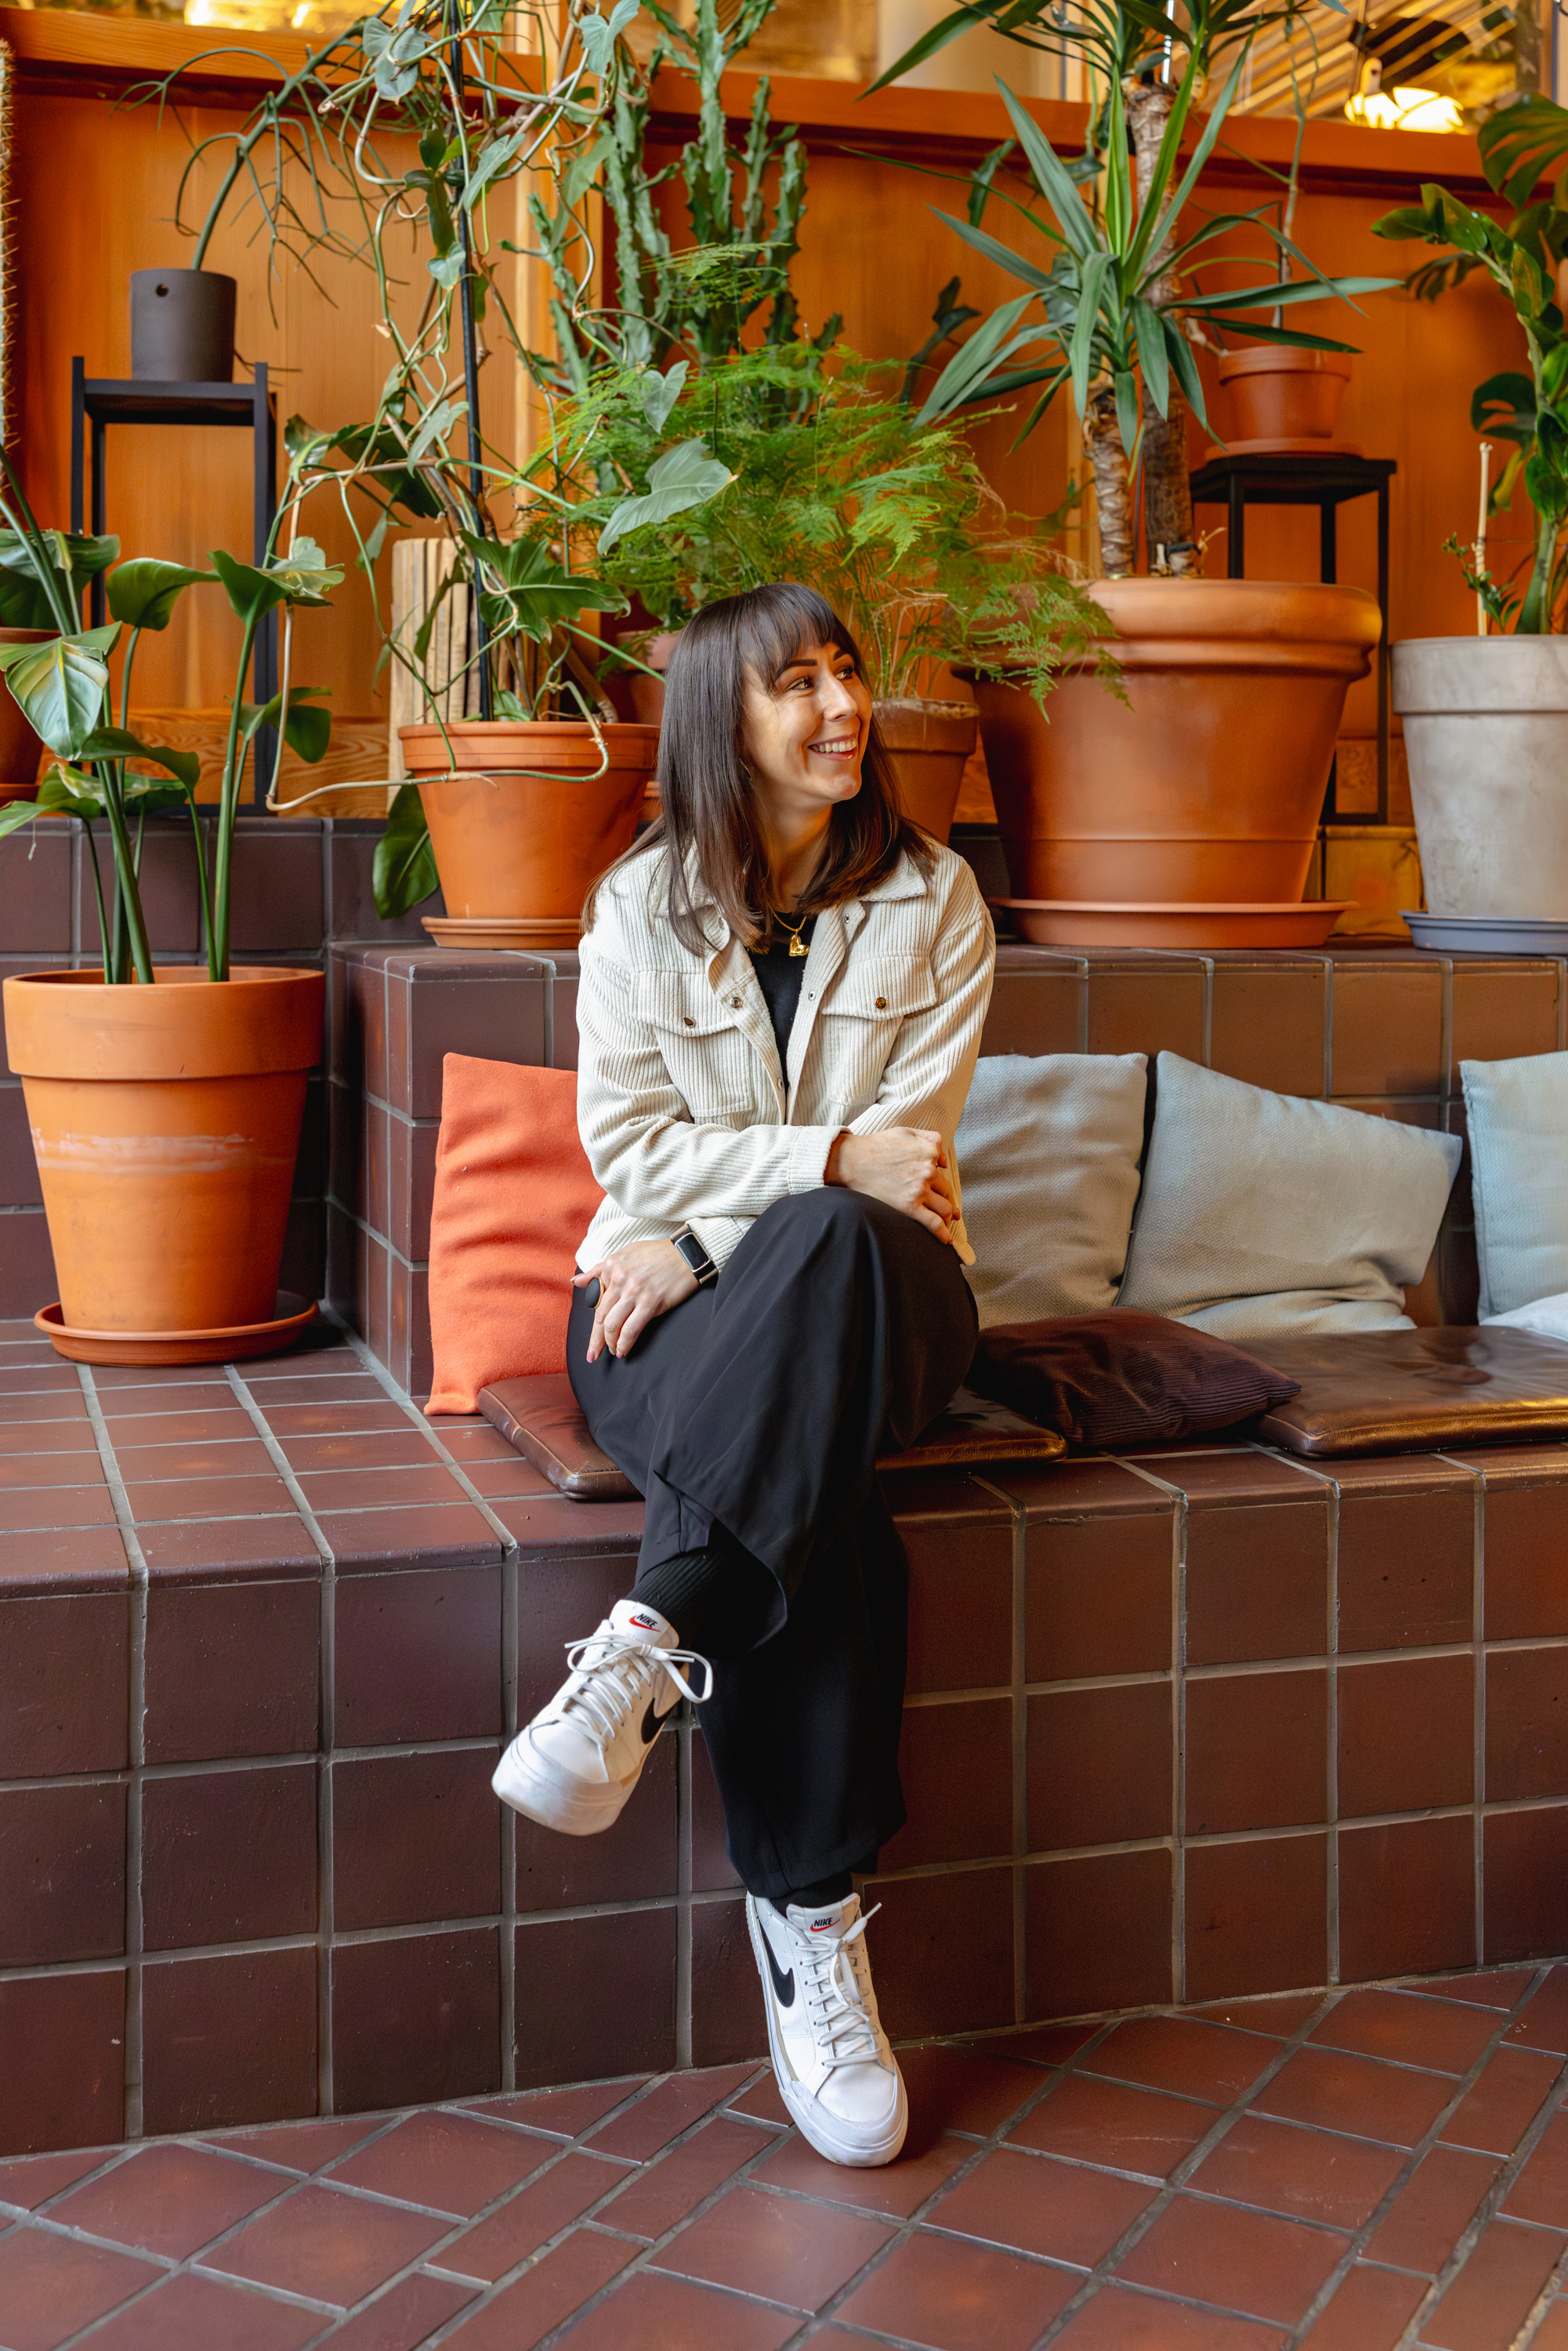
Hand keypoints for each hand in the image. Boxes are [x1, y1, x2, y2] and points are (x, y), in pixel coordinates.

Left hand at [574, 1239, 697, 1360]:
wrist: (686, 1254)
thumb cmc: (656, 1254)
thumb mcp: (623, 1255)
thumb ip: (598, 1270)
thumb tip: (576, 1282)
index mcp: (610, 1267)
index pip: (594, 1301)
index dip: (592, 1324)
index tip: (592, 1340)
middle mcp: (618, 1279)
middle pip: (600, 1316)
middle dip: (596, 1340)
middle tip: (593, 1354)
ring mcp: (634, 1292)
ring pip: (612, 1325)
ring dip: (610, 1343)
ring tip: (613, 1351)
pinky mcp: (650, 1302)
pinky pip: (631, 1329)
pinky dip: (625, 1343)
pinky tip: (623, 1350)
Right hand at [825, 1127, 955, 1241]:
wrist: (852, 1161)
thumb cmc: (876, 1146)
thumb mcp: (906, 1131)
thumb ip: (930, 1139)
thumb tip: (943, 1162)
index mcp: (929, 1152)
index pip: (944, 1170)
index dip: (939, 1179)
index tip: (937, 1187)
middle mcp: (928, 1171)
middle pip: (946, 1191)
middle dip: (946, 1200)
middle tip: (946, 1208)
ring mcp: (920, 1190)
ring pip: (945, 1208)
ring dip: (948, 1216)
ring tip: (947, 1221)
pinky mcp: (909, 1207)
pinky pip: (934, 1223)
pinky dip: (943, 1233)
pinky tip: (946, 1240)